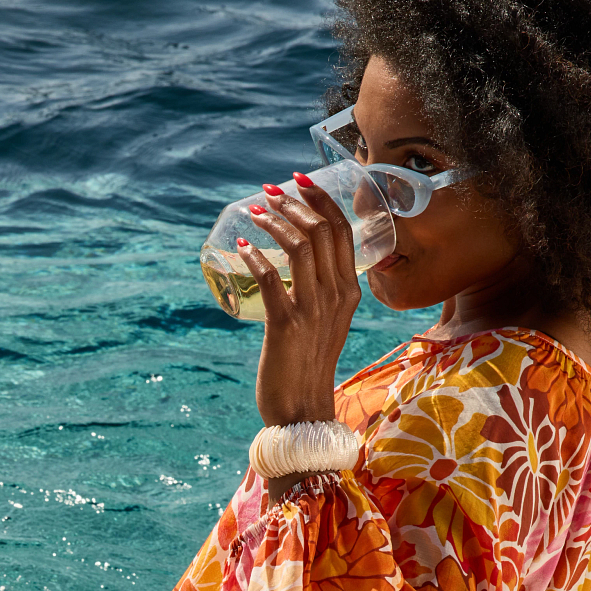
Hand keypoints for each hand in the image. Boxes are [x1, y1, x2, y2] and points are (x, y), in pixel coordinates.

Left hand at [236, 176, 362, 426]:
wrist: (302, 410)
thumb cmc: (308, 365)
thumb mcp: (327, 322)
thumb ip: (321, 294)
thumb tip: (295, 263)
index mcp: (350, 291)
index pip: (343, 231)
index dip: (321, 200)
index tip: (300, 181)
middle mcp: (337, 296)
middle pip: (322, 231)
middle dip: (295, 203)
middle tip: (271, 192)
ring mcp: (313, 309)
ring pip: (299, 247)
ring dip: (275, 222)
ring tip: (256, 212)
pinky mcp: (286, 324)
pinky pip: (270, 278)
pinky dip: (254, 257)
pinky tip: (241, 247)